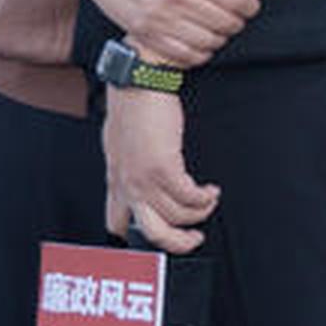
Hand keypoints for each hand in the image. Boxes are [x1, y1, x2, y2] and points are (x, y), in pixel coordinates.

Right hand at [75, 0, 258, 67]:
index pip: (240, 1)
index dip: (251, 5)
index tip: (247, 3)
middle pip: (227, 24)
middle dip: (237, 21)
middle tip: (232, 16)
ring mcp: (159, 18)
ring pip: (208, 43)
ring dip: (219, 38)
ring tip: (215, 28)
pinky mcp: (144, 33)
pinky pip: (183, 56)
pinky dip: (197, 54)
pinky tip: (198, 42)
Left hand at [102, 90, 218, 252]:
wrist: (138, 83)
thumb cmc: (132, 108)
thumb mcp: (120, 144)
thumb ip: (128, 166)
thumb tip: (141, 179)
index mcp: (116, 181)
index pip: (116, 225)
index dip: (136, 238)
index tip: (161, 234)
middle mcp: (127, 185)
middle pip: (153, 233)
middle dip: (179, 241)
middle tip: (195, 238)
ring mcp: (144, 179)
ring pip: (178, 215)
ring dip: (201, 211)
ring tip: (209, 199)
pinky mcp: (163, 167)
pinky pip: (190, 196)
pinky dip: (204, 197)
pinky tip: (210, 189)